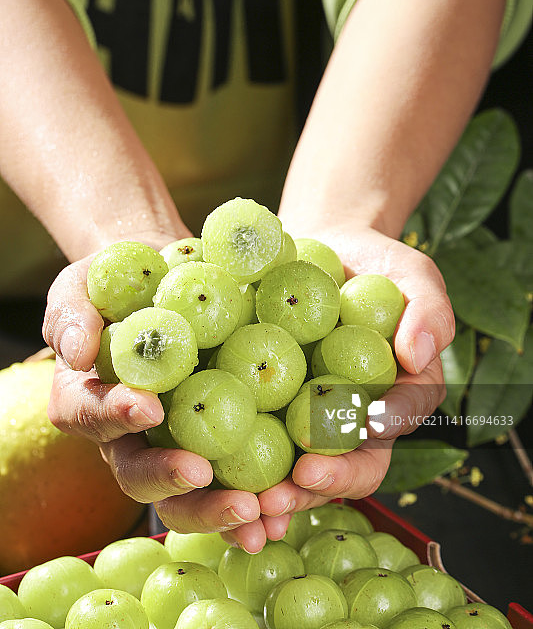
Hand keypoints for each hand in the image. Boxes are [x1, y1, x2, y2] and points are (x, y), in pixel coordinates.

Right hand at [43, 237, 261, 546]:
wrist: (164, 280)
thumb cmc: (116, 281)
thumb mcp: (82, 285)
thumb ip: (72, 314)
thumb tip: (78, 352)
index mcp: (89, 401)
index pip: (94, 416)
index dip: (117, 416)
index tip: (147, 407)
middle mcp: (127, 438)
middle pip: (140, 476)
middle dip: (170, 480)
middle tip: (202, 474)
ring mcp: (174, 445)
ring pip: (188, 494)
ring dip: (218, 509)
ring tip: (256, 513)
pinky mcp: (219, 442)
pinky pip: (234, 479)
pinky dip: (257, 502)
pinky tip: (283, 512)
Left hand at [221, 224, 453, 547]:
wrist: (320, 244)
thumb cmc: (376, 264)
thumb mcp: (412, 275)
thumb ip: (428, 310)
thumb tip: (417, 355)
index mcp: (393, 398)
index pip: (390, 431)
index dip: (369, 445)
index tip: (340, 446)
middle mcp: (350, 419)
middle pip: (341, 468)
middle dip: (314, 489)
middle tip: (281, 495)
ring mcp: (305, 415)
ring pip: (293, 469)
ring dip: (271, 493)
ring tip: (244, 504)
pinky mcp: (261, 401)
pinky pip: (247, 434)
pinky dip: (231, 461)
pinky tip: (203, 471)